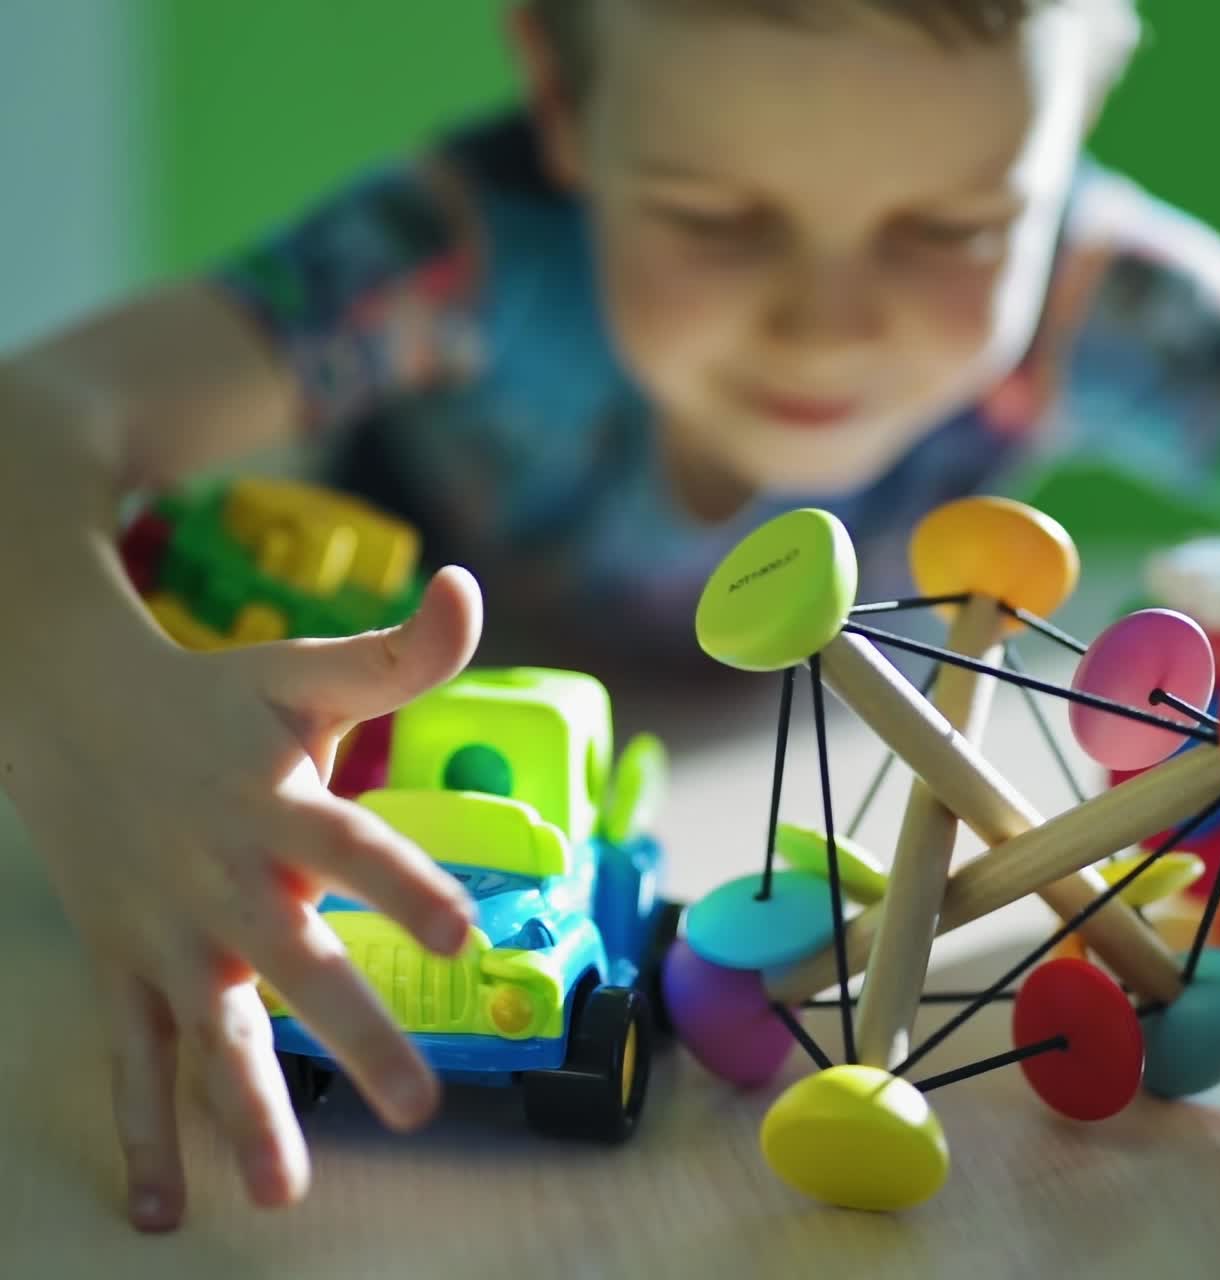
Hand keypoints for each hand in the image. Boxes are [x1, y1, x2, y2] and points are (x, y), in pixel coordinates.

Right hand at [1, 566, 481, 1231]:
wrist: (75, 714)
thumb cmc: (217, 698)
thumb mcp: (305, 670)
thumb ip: (398, 652)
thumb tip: (468, 585)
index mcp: (276, 805)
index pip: (352, 848)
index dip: (405, 886)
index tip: (462, 934)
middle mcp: (226, 878)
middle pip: (293, 964)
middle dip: (356, 1035)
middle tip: (420, 1108)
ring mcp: (168, 933)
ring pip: (208, 1032)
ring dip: (244, 1111)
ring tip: (283, 1192)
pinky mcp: (129, 966)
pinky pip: (133, 1056)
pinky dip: (143, 1131)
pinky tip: (161, 1209)